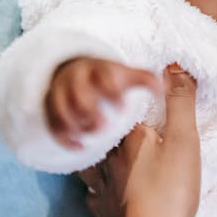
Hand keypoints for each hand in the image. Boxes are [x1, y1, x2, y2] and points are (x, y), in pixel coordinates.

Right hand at [45, 57, 163, 148]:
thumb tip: (165, 85)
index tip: (124, 108)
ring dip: (76, 124)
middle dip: (90, 111)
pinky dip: (64, 137)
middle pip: (78, 94)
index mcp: (99, 69)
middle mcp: (77, 79)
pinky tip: (80, 147)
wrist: (75, 73)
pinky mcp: (51, 110)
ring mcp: (61, 93)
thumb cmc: (108, 78)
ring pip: (61, 109)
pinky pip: (52, 124)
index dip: (112, 92)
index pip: (103, 76)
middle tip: (105, 127)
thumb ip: (145, 80)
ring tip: (92, 137)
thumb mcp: (126, 76)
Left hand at [79, 65, 199, 216]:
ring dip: (97, 154)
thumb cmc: (169, 191)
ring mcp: (103, 186)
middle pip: (103, 134)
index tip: (132, 94)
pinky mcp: (106, 209)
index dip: (125, 99)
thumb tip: (174, 67)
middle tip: (118, 120)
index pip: (120, 108)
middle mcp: (109, 158)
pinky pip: (93, 193)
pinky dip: (95, 188)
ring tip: (107, 151)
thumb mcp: (183, 141)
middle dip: (107, 125)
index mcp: (126, 137)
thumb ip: (180, 103)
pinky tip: (102, 189)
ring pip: (92, 162)